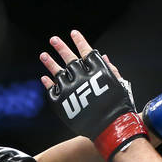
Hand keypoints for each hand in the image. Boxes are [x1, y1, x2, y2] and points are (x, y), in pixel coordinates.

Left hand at [40, 30, 147, 161]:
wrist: (110, 127)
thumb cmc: (118, 106)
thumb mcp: (118, 84)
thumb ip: (110, 69)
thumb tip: (103, 56)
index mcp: (96, 70)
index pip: (86, 51)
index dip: (79, 41)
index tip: (73, 33)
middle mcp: (81, 76)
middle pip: (68, 58)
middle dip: (61, 48)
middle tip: (53, 39)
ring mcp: (70, 89)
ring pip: (57, 72)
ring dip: (49, 62)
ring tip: (43, 55)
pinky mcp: (62, 102)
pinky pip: (52, 90)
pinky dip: (48, 83)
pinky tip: (44, 78)